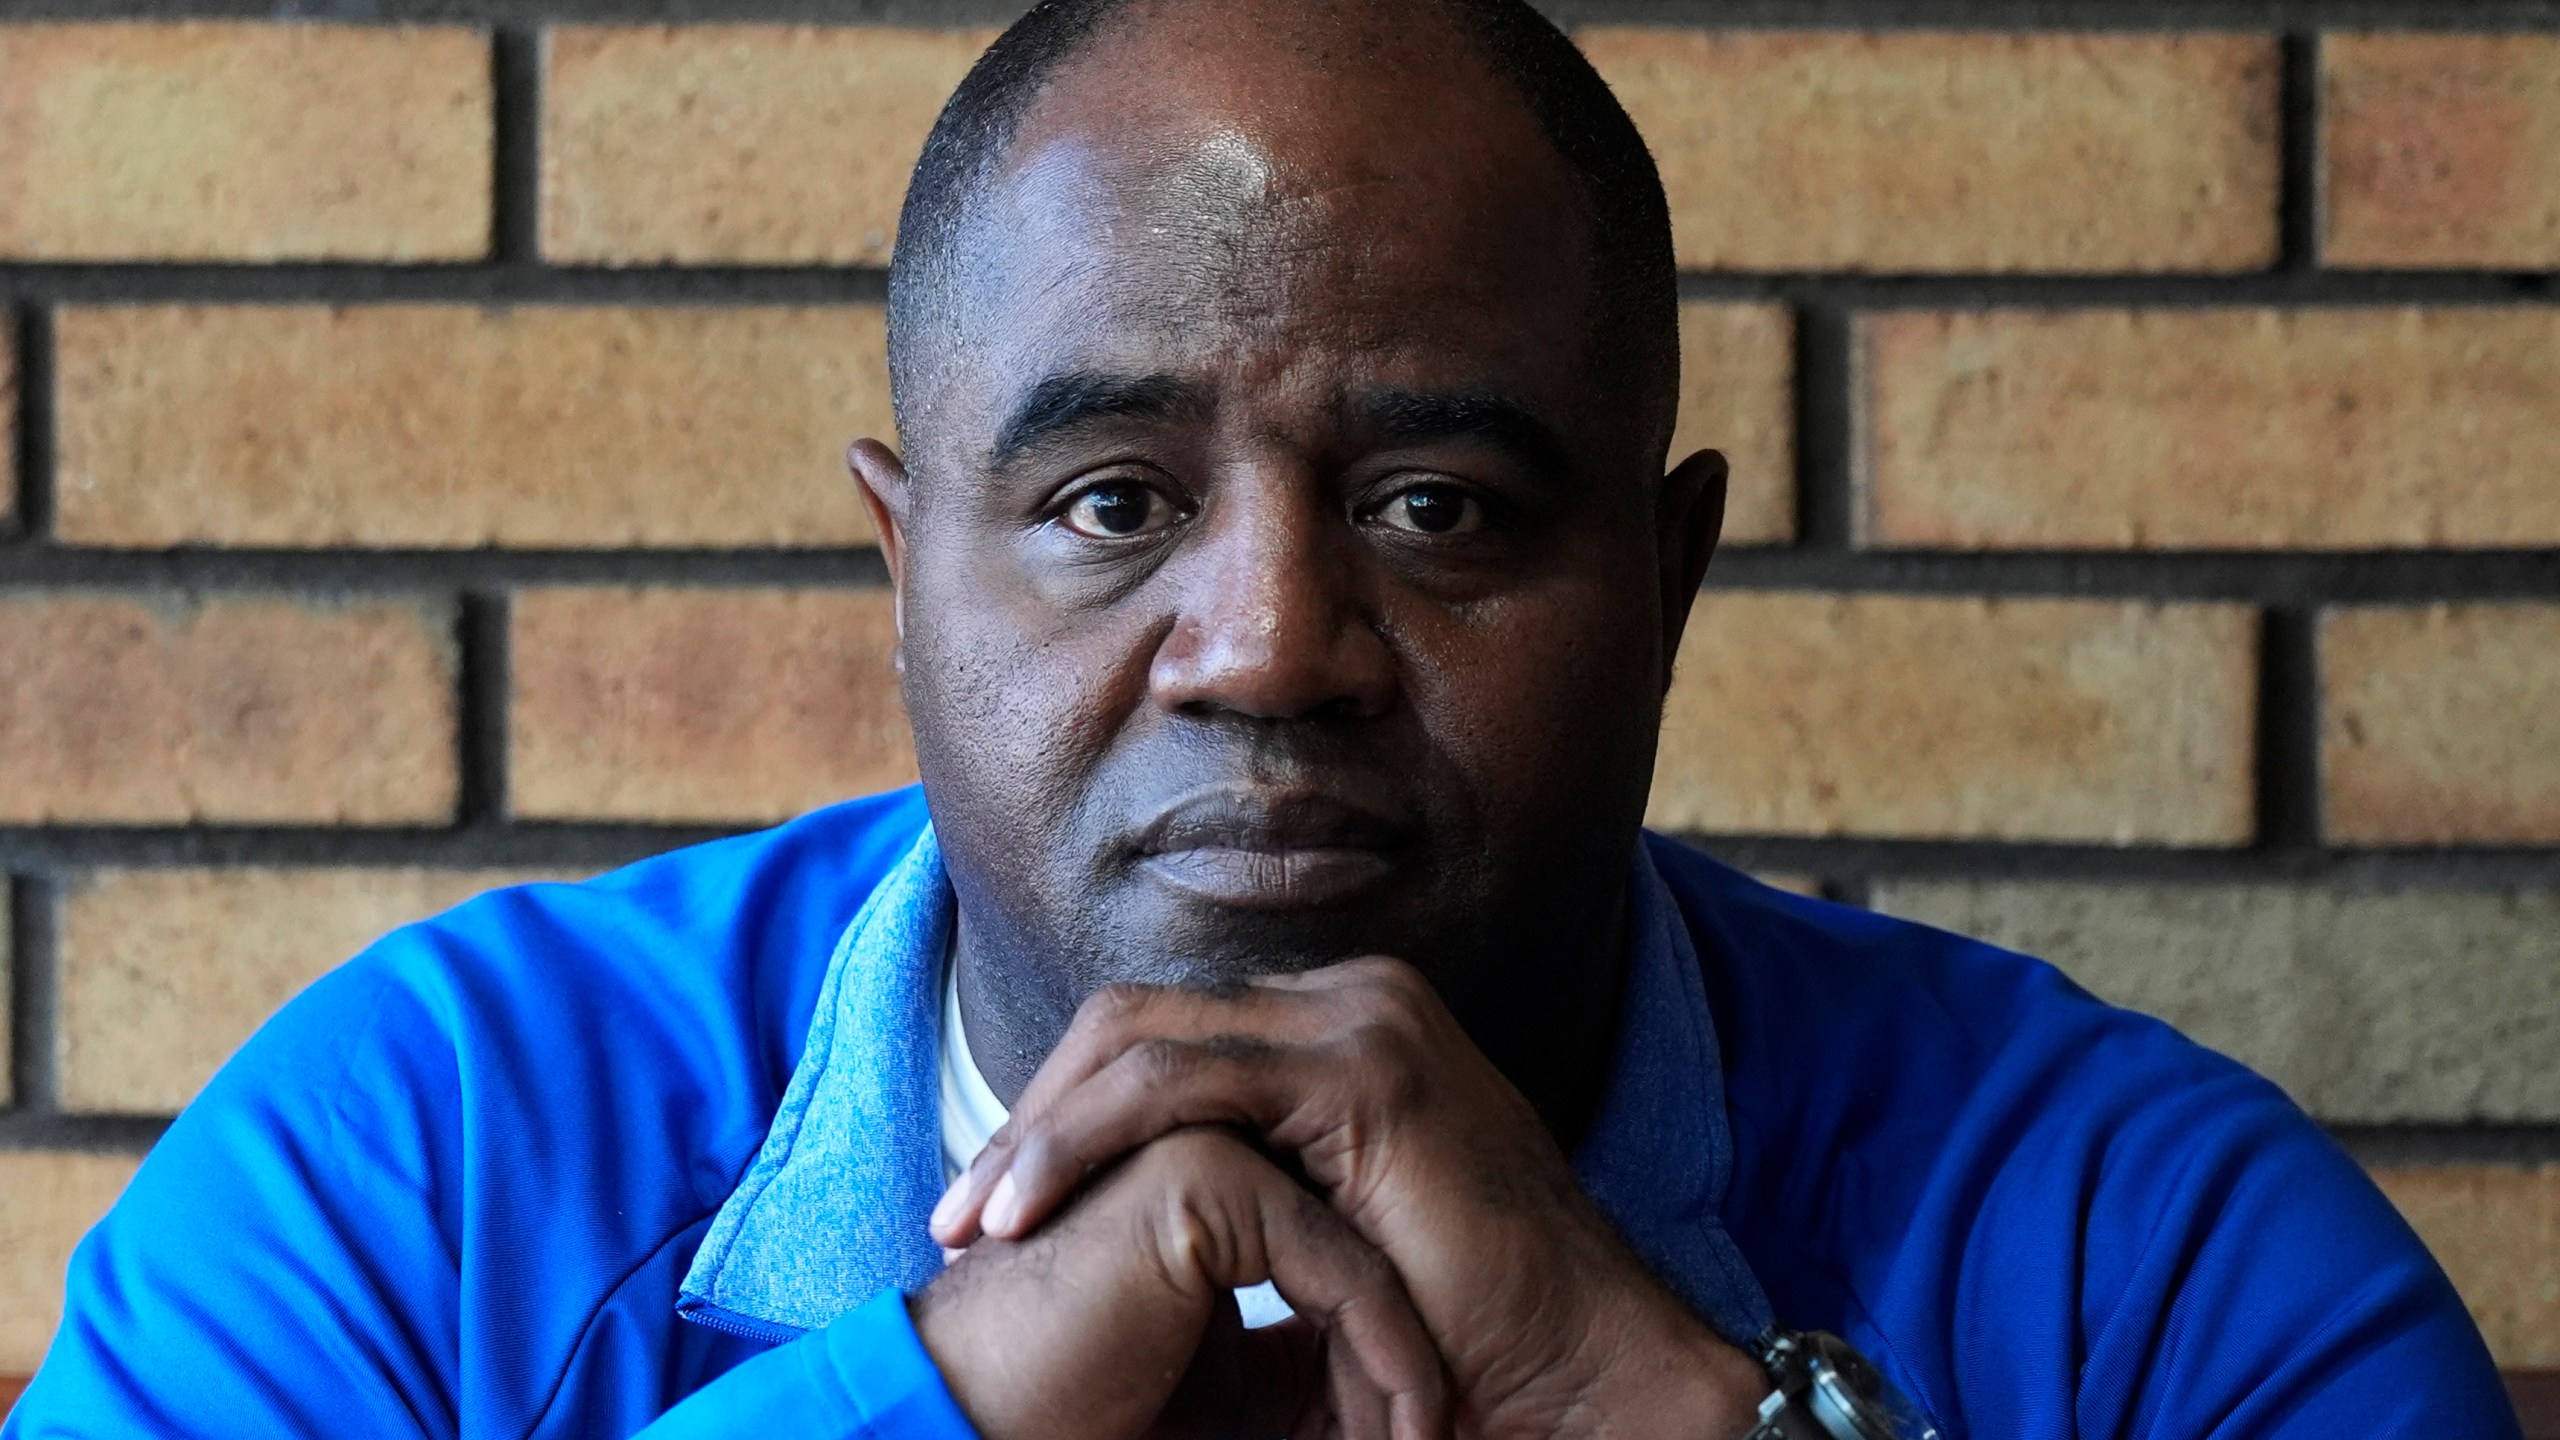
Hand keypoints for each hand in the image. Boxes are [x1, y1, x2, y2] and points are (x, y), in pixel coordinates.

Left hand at [931, 959, 1763, 1439]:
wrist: (1583, 1376)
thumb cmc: (1466, 1344)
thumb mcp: (1317, 1260)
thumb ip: (1237, 1218)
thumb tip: (1125, 1241)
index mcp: (1343, 1032)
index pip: (1164, 1037)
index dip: (1066, 1114)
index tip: (996, 1206)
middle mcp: (1353, 1000)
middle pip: (1135, 1020)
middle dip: (1032, 1114)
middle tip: (955, 1210)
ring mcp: (1364, 1019)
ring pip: (1139, 1037)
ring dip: (1038, 1129)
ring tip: (971, 1216)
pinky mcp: (1363, 1067)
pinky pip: (1178, 1080)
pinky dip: (1084, 1139)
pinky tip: (1026, 1202)